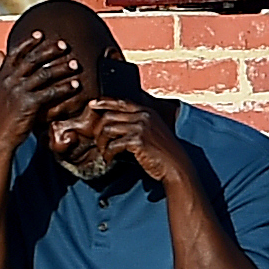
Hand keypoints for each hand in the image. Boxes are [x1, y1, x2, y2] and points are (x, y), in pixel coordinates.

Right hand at [0, 30, 94, 146]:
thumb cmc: (0, 115)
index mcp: (1, 76)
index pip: (15, 54)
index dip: (28, 42)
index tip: (41, 34)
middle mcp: (9, 81)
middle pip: (32, 60)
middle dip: (49, 50)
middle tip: (64, 45)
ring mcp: (18, 92)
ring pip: (44, 74)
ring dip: (62, 67)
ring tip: (75, 63)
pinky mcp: (28, 104)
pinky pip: (50, 92)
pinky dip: (65, 87)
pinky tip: (76, 85)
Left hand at [53, 94, 179, 179]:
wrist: (176, 167)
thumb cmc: (162, 153)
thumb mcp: (151, 132)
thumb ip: (136, 123)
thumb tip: (112, 123)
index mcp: (147, 112)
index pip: (121, 102)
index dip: (104, 101)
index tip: (91, 104)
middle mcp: (144, 116)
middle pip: (109, 116)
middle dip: (98, 130)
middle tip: (97, 142)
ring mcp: (141, 127)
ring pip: (107, 129)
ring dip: (101, 143)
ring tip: (104, 152)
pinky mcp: (138, 140)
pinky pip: (113, 145)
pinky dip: (108, 153)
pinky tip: (109, 159)